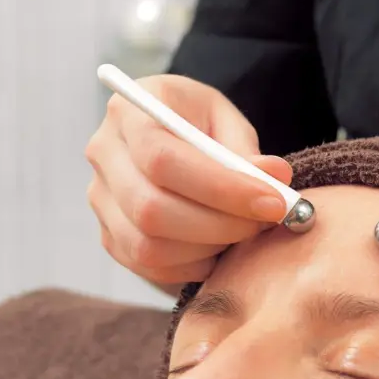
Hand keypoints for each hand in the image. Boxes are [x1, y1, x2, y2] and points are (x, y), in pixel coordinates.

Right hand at [86, 74, 291, 290]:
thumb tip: (276, 178)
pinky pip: (150, 266)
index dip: (221, 188)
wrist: (168, 136)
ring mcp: (101, 200)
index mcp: (129, 112)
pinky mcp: (111, 236)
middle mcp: (104, 155)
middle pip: (150, 208)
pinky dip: (194, 264)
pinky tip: (220, 244)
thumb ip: (246, 150)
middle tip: (265, 221)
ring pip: (149, 245)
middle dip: (220, 224)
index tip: (272, 202)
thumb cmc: (198, 123)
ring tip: (244, 229)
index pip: (162, 159)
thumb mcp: (225, 119)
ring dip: (209, 247)